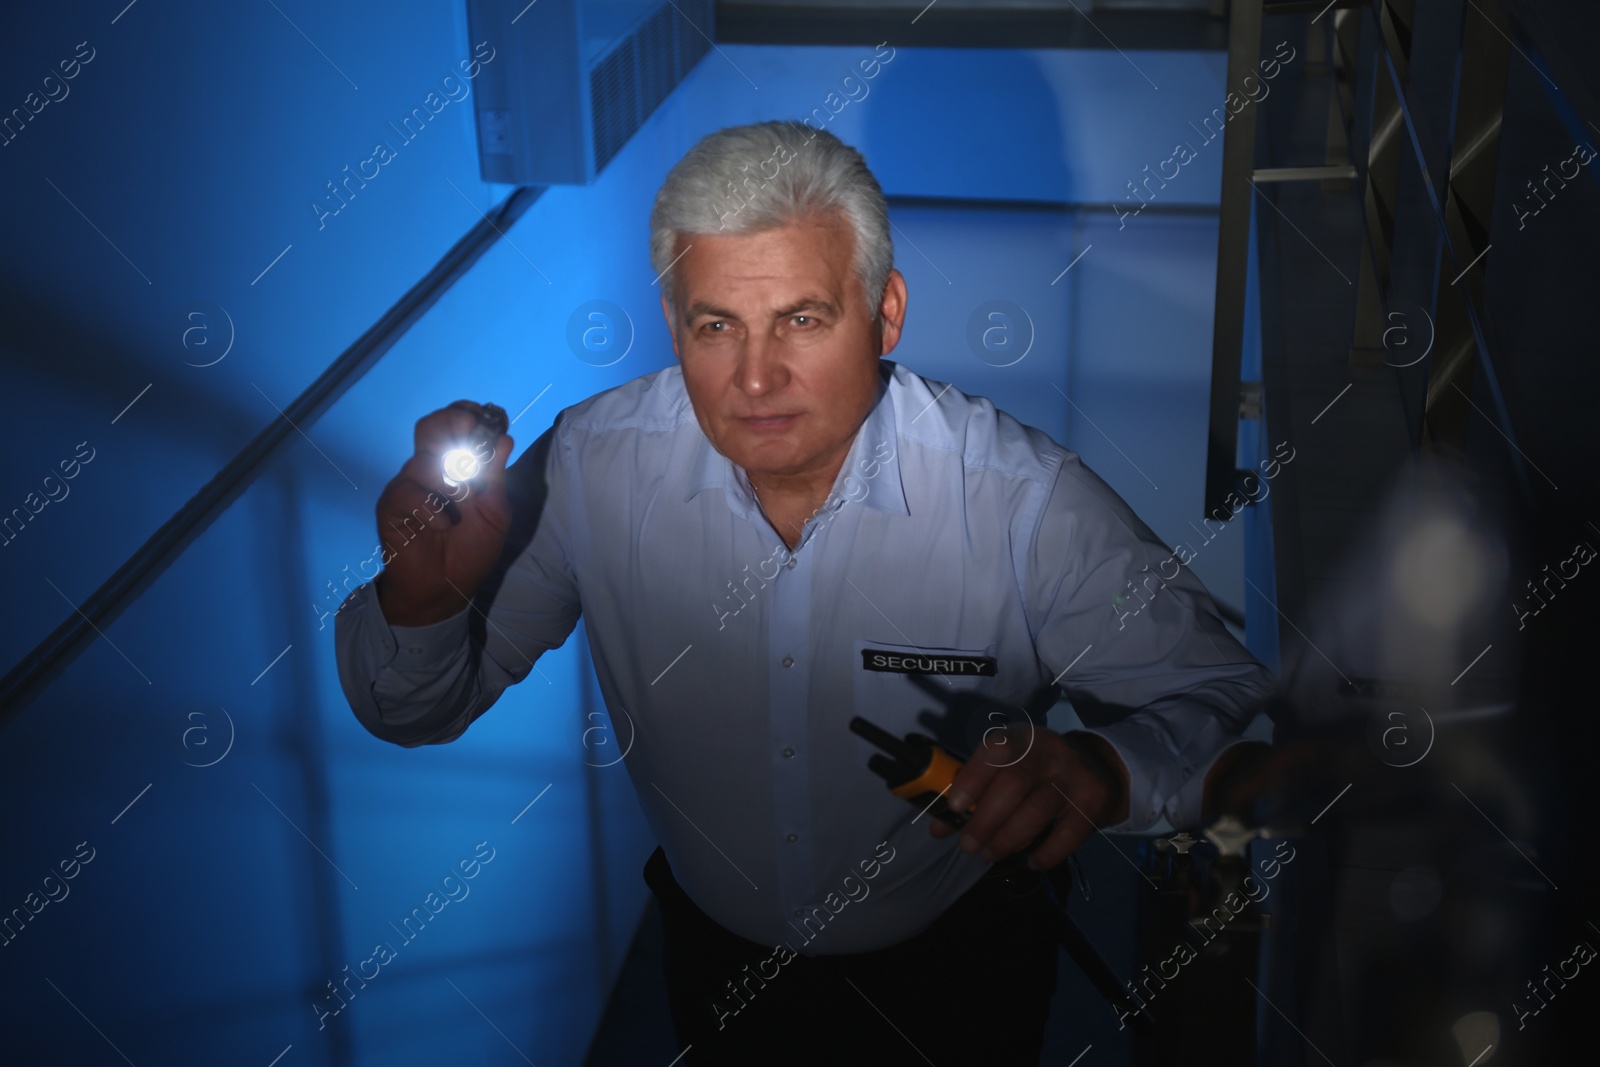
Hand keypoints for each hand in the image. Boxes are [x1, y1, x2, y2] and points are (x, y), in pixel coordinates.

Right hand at [373, 401, 514, 626]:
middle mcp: (431, 470)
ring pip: (422, 460)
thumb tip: (504, 439)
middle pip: (431, 428)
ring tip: (461, 500)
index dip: (466, 414)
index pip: (454, 427)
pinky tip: (442, 524)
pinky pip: (406, 492)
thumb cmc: (471, 549)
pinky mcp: (391, 506)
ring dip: (447, 478)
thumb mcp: (495, 515)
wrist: (445, 588)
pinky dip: (429, 507)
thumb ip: (496, 479)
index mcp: (457, 467)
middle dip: (450, 423)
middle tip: (468, 430)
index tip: (486, 416)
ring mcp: (409, 486)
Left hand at [929, 725, 1128, 870]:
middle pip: (1013, 785)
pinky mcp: (1094, 801)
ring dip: (1007, 840)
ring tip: (990, 854)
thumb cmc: (1035, 769)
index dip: (972, 778)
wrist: (1097, 768)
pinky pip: (1068, 834)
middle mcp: (1048, 751)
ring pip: (1036, 811)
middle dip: (985, 820)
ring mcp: (1074, 775)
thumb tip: (939, 827)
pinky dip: (1046, 853)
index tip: (955, 808)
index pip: (995, 750)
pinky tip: (1032, 862)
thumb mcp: (1006, 767)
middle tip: (969, 845)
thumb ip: (974, 791)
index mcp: (1020, 737)